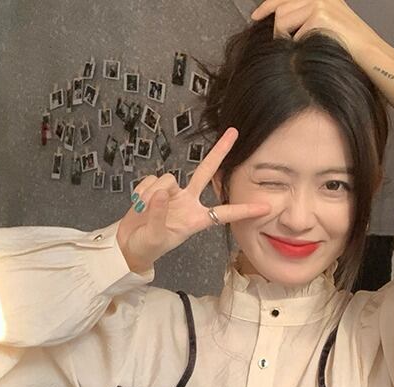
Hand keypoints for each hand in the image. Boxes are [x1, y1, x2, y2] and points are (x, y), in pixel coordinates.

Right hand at [116, 127, 271, 271]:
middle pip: (206, 172)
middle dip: (219, 152)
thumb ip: (157, 214)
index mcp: (195, 220)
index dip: (244, 210)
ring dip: (152, 194)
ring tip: (143, 211)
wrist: (128, 246)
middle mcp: (188, 203)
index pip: (224, 213)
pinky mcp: (155, 188)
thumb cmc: (146, 247)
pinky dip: (142, 193)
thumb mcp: (154, 237)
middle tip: (234, 132)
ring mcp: (172, 194)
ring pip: (167, 179)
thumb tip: (160, 192)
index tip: (265, 207)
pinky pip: (150, 181)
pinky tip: (139, 205)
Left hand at [249, 0, 376, 59]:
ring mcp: (320, 2)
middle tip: (282, 46)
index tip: (255, 16)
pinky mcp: (320, 15)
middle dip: (277, 31)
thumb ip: (306, 16)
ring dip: (286, 39)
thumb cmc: (348, 46)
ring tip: (301, 50)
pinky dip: (300, 47)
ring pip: (283, 20)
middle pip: (280, 9)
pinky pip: (294, 35)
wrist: (369, 54)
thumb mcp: (327, 23)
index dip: (267, 5)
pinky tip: (312, 52)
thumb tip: (281, 21)